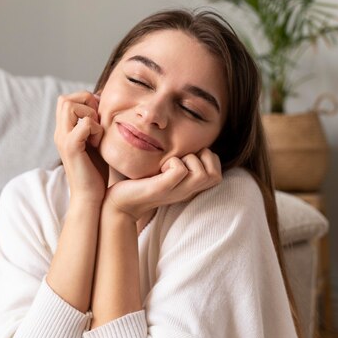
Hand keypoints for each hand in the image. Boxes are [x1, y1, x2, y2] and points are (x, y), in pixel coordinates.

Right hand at [54, 91, 106, 203]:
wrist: (90, 197)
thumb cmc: (95, 173)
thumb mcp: (94, 143)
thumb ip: (94, 126)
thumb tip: (101, 106)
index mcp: (64, 131)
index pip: (66, 100)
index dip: (83, 100)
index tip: (98, 115)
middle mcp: (60, 133)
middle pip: (64, 99)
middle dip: (85, 101)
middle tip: (98, 120)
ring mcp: (63, 139)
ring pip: (69, 105)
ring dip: (88, 113)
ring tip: (97, 131)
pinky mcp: (71, 147)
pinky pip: (84, 123)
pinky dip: (95, 128)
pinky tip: (99, 143)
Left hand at [103, 148, 221, 220]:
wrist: (120, 201)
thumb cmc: (142, 182)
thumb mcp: (166, 171)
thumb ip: (180, 160)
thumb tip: (189, 136)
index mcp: (190, 188)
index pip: (217, 174)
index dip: (206, 160)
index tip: (185, 158)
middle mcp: (187, 192)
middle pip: (215, 176)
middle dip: (202, 159)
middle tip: (180, 159)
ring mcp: (176, 192)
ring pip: (203, 174)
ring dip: (189, 160)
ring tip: (170, 163)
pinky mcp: (161, 189)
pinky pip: (180, 170)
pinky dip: (172, 162)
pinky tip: (160, 168)